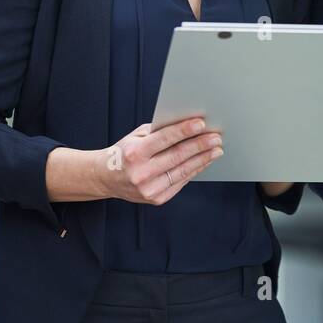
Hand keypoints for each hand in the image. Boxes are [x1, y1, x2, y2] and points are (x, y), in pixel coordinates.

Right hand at [98, 118, 222, 204]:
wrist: (106, 178)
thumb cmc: (124, 152)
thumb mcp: (136, 136)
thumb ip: (159, 131)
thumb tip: (188, 125)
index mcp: (134, 153)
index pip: (165, 139)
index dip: (185, 131)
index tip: (202, 124)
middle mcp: (141, 173)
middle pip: (178, 156)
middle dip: (200, 145)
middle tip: (216, 137)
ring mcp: (149, 189)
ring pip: (183, 171)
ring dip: (203, 159)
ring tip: (216, 150)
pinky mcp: (156, 198)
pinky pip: (181, 182)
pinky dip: (194, 170)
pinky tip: (203, 162)